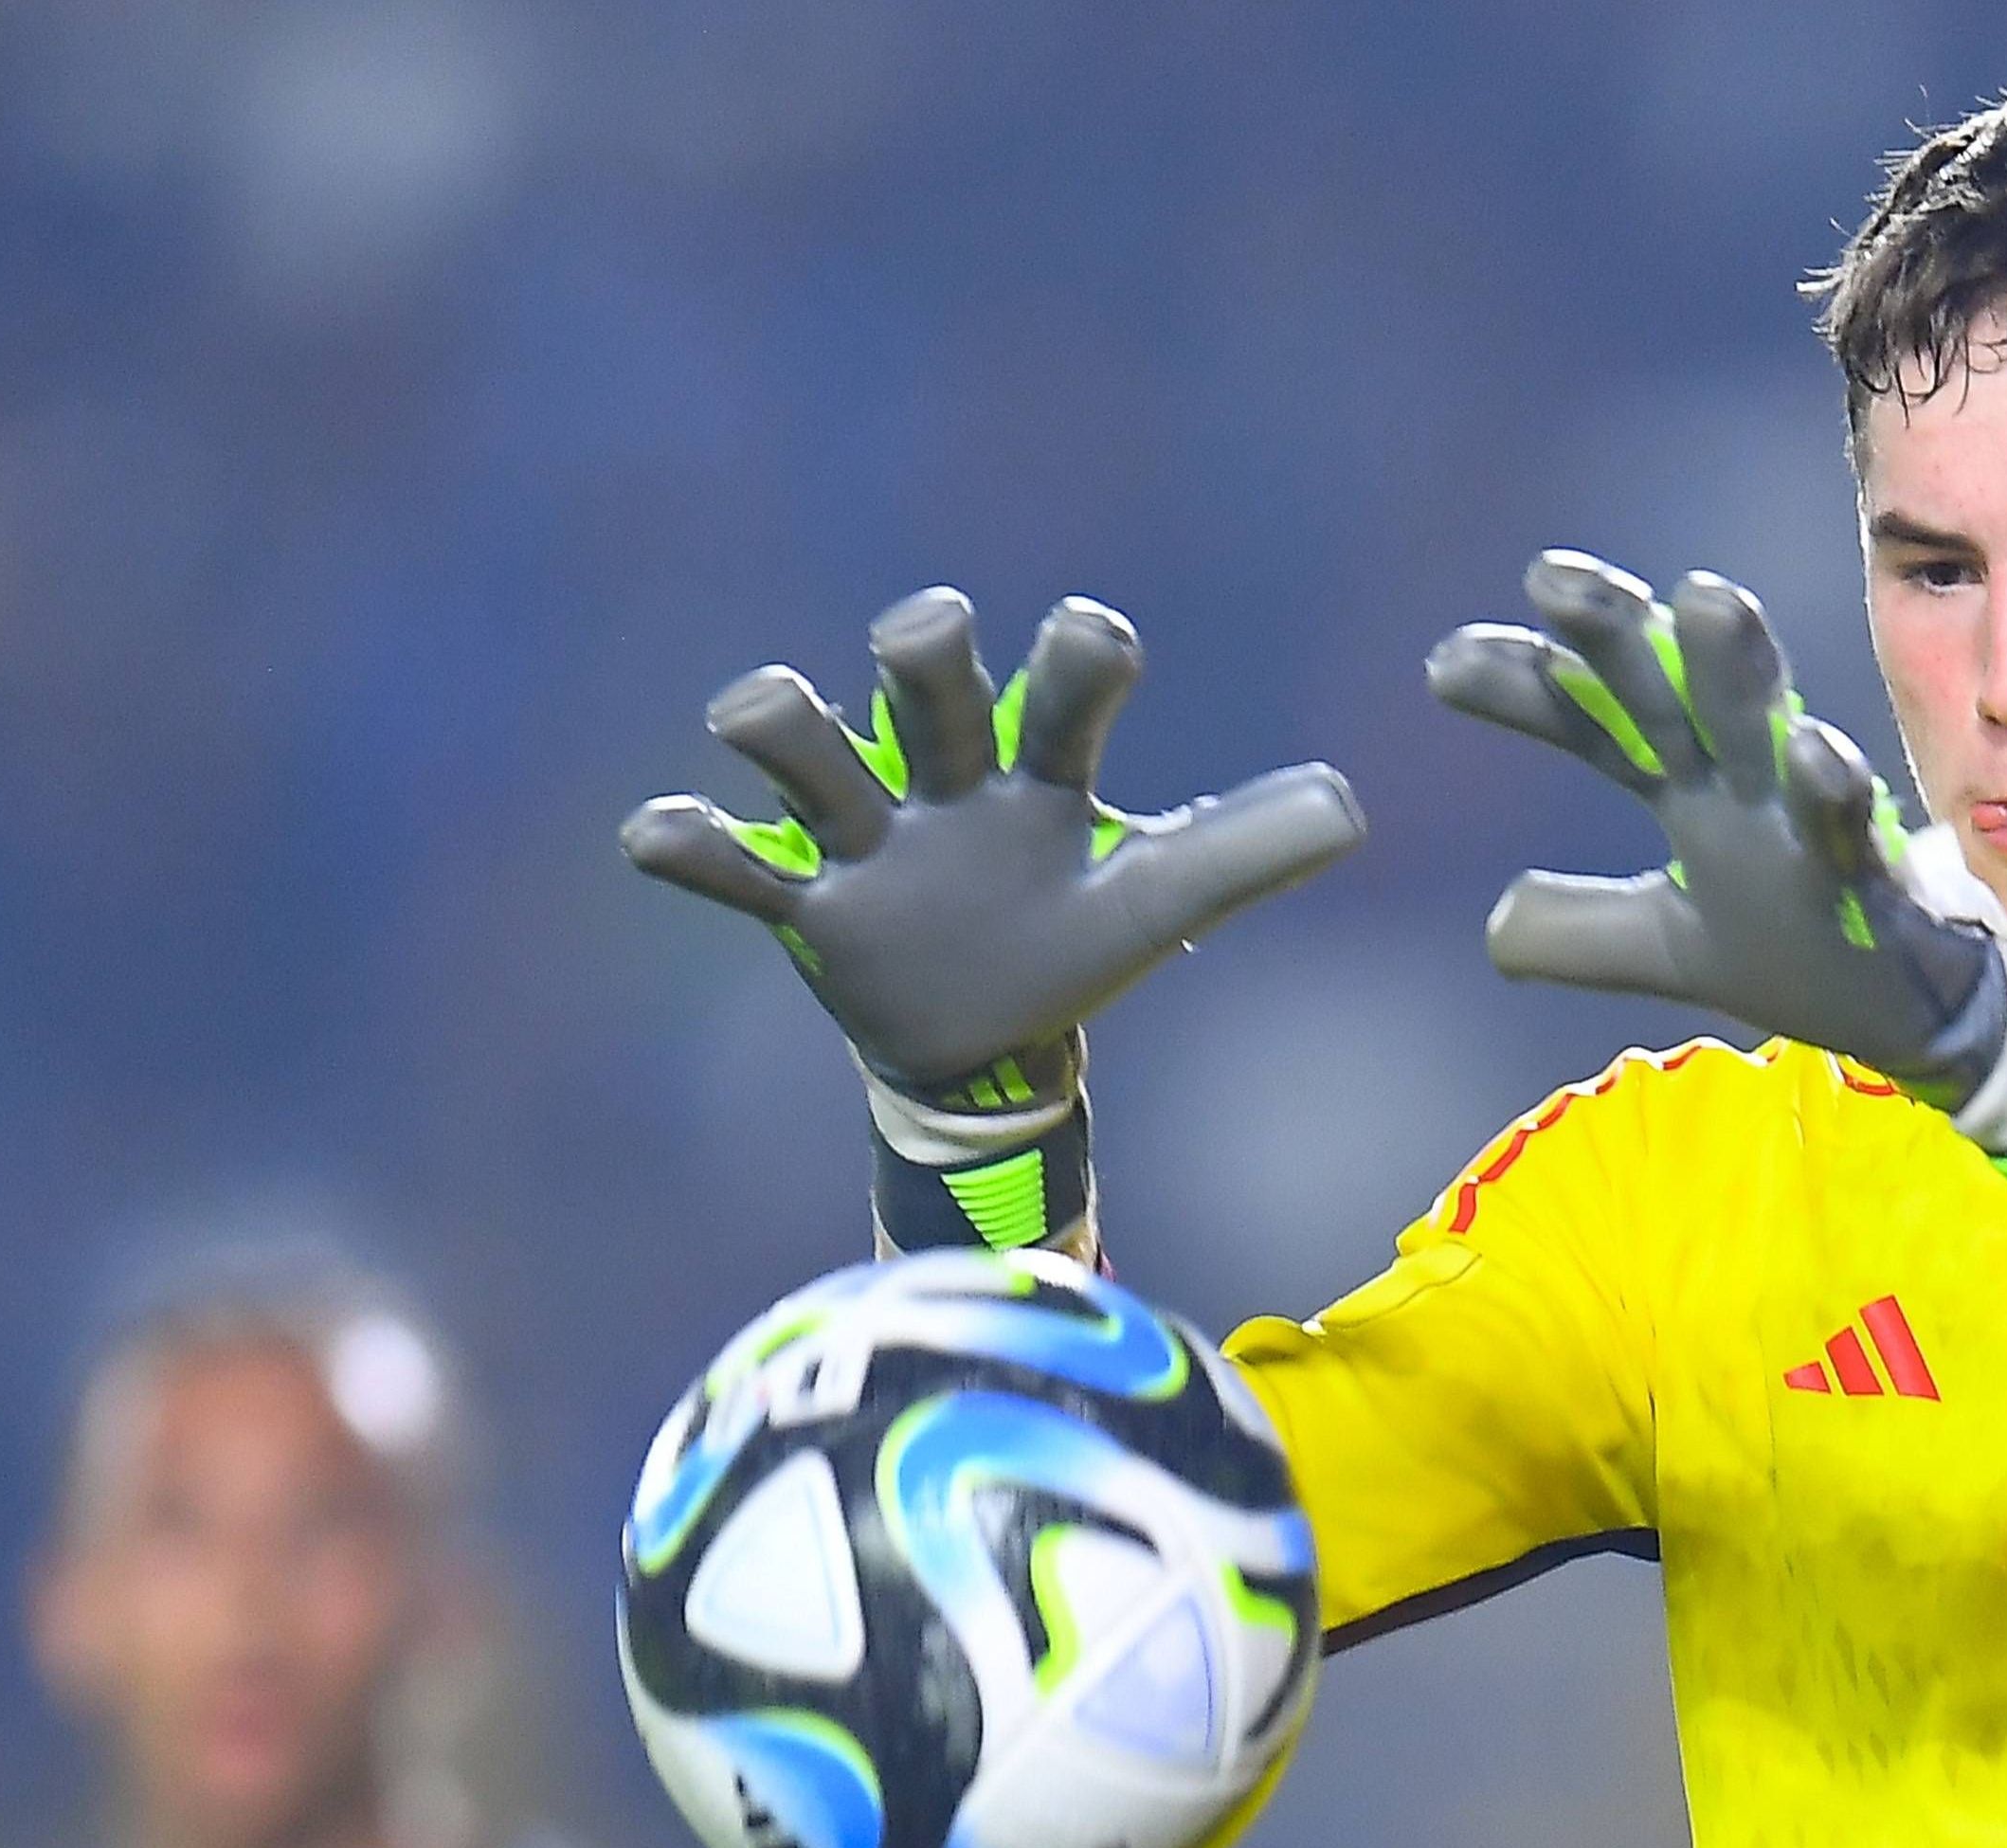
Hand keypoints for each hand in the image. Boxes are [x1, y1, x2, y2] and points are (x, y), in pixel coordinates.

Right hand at [624, 588, 1365, 1100]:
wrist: (987, 1052)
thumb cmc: (1073, 944)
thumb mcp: (1161, 903)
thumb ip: (1245, 851)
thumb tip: (1349, 807)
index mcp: (1043, 771)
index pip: (1064, 679)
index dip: (1078, 652)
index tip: (1093, 644)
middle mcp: (949, 781)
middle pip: (924, 675)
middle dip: (923, 646)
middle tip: (930, 636)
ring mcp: (870, 841)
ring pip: (809, 752)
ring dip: (783, 724)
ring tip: (758, 714)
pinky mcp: (807, 910)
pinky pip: (736, 870)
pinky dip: (694, 848)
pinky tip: (657, 833)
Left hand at [1427, 550, 2006, 1104]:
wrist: (1909, 1010)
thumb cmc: (1796, 947)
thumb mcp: (1665, 949)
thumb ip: (1581, 932)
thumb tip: (1493, 930)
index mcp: (1689, 788)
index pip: (1598, 722)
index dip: (1531, 691)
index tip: (1445, 666)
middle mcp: (1740, 781)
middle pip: (1670, 691)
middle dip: (1618, 634)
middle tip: (1552, 578)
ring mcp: (1806, 814)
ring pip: (1766, 725)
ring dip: (1734, 665)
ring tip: (1704, 595)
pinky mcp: (1867, 870)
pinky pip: (1851, 820)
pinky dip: (1834, 783)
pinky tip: (1814, 749)